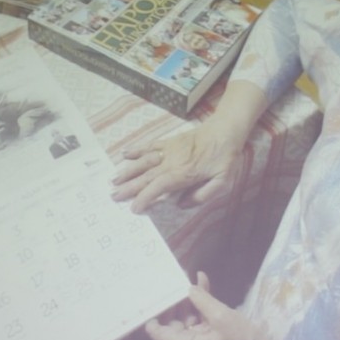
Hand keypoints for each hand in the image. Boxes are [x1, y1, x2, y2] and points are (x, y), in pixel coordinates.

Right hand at [111, 123, 243, 213]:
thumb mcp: (222, 181)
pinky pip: (149, 145)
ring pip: (143, 162)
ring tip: (113, 180)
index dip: (144, 198)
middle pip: (145, 177)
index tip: (134, 208)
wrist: (225, 131)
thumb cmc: (225, 158)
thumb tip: (181, 204)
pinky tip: (124, 154)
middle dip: (128, 188)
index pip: (157, 188)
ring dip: (127, 171)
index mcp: (182, 174)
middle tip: (113, 196)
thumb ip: (202, 195)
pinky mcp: (169, 141)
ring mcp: (168, 150)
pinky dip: (136, 150)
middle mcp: (171, 162)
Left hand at [145, 272, 294, 339]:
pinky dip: (202, 302)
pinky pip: (201, 316)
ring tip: (186, 276)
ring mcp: (201, 338)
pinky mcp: (212, 333)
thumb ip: (203, 300)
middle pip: (172, 322)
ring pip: (187, 316)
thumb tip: (188, 288)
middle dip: (171, 302)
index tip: (149, 298)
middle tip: (168, 281)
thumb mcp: (221, 316)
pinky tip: (202, 281)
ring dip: (188, 298)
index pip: (158, 334)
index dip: (151, 317)